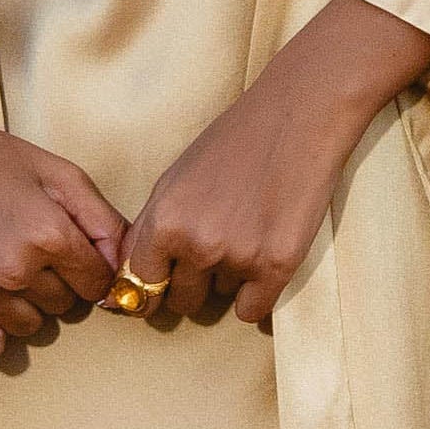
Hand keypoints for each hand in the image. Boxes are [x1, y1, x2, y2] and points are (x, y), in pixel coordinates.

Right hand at [0, 73, 127, 359]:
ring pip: (31, 326)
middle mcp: (16, 268)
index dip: (89, 265)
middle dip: (58, 280)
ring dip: (27, 302)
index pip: (98, 283)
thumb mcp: (57, 172)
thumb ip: (101, 220)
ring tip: (4, 261)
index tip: (70, 249)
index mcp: (50, 233)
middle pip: (66, 306)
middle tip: (28, 244)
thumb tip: (123, 267)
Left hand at [116, 0, 429, 326]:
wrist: (298, 116)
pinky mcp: (277, 265)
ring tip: (251, 230)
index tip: (162, 290)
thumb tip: (131, 280)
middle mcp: (195, 243)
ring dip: (233, 278)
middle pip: (182, 301)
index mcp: (163, 220)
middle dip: (196, 284)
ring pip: (223, 299)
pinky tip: (267, 258)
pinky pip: (254, 312)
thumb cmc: (234, 143)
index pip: (140, 287)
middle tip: (219, 248)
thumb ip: (154, 229)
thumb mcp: (175, 180)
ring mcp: (237, 256)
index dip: (151, 290)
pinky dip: (260, 295)